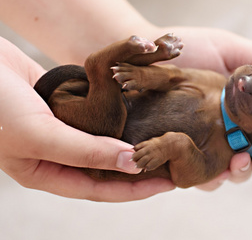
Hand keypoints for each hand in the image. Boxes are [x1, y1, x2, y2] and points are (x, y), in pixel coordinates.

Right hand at [0, 38, 174, 201]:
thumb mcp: (40, 134)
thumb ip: (85, 152)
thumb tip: (131, 164)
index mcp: (46, 173)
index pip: (100, 189)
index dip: (135, 189)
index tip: (168, 183)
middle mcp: (57, 153)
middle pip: (106, 166)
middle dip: (138, 166)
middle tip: (171, 160)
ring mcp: (62, 127)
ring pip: (103, 139)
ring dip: (130, 137)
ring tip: (161, 135)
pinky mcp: (65, 103)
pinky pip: (97, 113)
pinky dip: (118, 112)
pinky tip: (139, 107)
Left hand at [149, 27, 251, 190]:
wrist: (151, 53)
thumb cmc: (192, 49)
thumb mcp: (229, 48)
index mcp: (246, 112)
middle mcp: (230, 133)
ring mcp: (207, 146)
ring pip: (232, 173)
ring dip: (242, 172)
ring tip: (240, 161)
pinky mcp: (182, 155)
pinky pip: (201, 177)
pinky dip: (211, 179)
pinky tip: (215, 171)